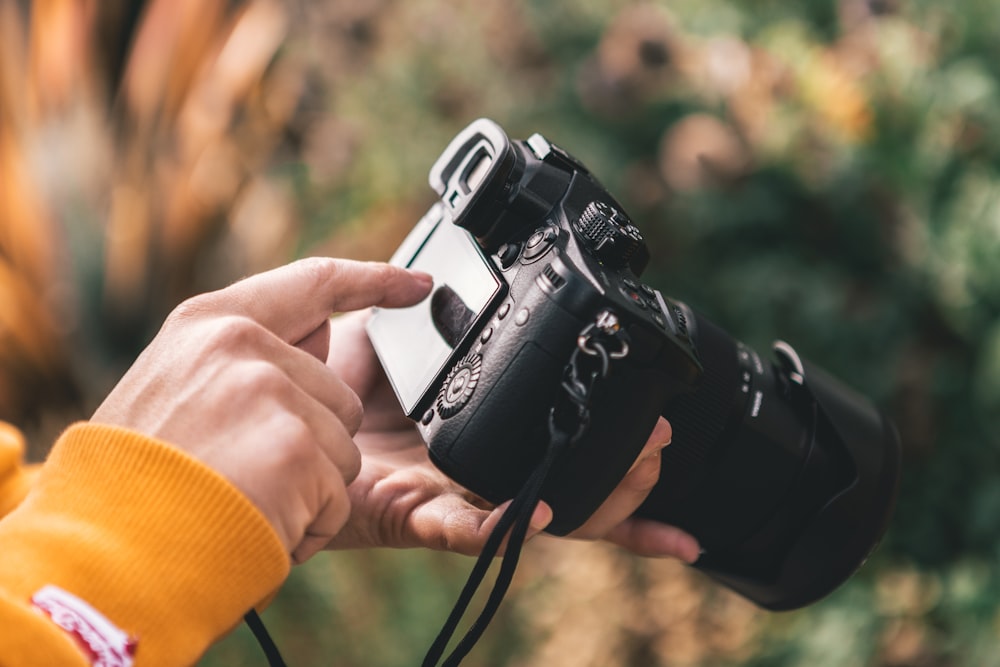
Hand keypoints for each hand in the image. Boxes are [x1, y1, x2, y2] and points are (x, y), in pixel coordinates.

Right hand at [91, 258, 432, 563]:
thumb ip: (238, 358)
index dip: (374, 281)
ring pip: (344, 449)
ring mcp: (272, 393)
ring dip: (308, 489)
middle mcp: (243, 346)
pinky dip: (307, 525)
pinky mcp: (296, 447)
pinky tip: (256, 522)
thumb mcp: (171, 386)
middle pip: (339, 396)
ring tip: (242, 497)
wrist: (105, 548)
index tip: (417, 284)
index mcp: (211, 322)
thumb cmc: (133, 477)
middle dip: (313, 444)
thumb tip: (322, 336)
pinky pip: (338, 496)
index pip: (314, 283)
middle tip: (244, 471)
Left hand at [324, 311, 699, 562]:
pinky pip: (466, 531)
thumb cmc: (313, 391)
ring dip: (595, 500)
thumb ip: (393, 295)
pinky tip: (540, 511)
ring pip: (538, 513)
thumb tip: (429, 274)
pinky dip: (505, 525)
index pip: (549, 432)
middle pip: (564, 481)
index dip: (604, 430)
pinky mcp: (412, 519)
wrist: (259, 433)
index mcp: (470, 427)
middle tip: (663, 439)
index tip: (656, 412)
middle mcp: (469, 468)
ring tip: (638, 468)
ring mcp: (447, 497)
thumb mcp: (364, 332)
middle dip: (624, 471)